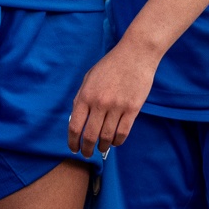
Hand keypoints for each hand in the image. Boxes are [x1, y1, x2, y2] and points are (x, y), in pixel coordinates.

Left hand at [68, 37, 160, 154]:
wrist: (135, 54)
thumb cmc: (110, 65)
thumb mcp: (89, 78)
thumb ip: (81, 98)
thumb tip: (76, 119)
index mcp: (86, 95)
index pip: (75, 126)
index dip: (73, 142)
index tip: (74, 148)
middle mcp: (100, 103)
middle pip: (90, 136)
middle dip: (87, 149)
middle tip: (87, 154)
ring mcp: (117, 107)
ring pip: (107, 137)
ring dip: (103, 147)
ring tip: (102, 149)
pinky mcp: (133, 109)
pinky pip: (123, 133)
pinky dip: (118, 142)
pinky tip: (115, 142)